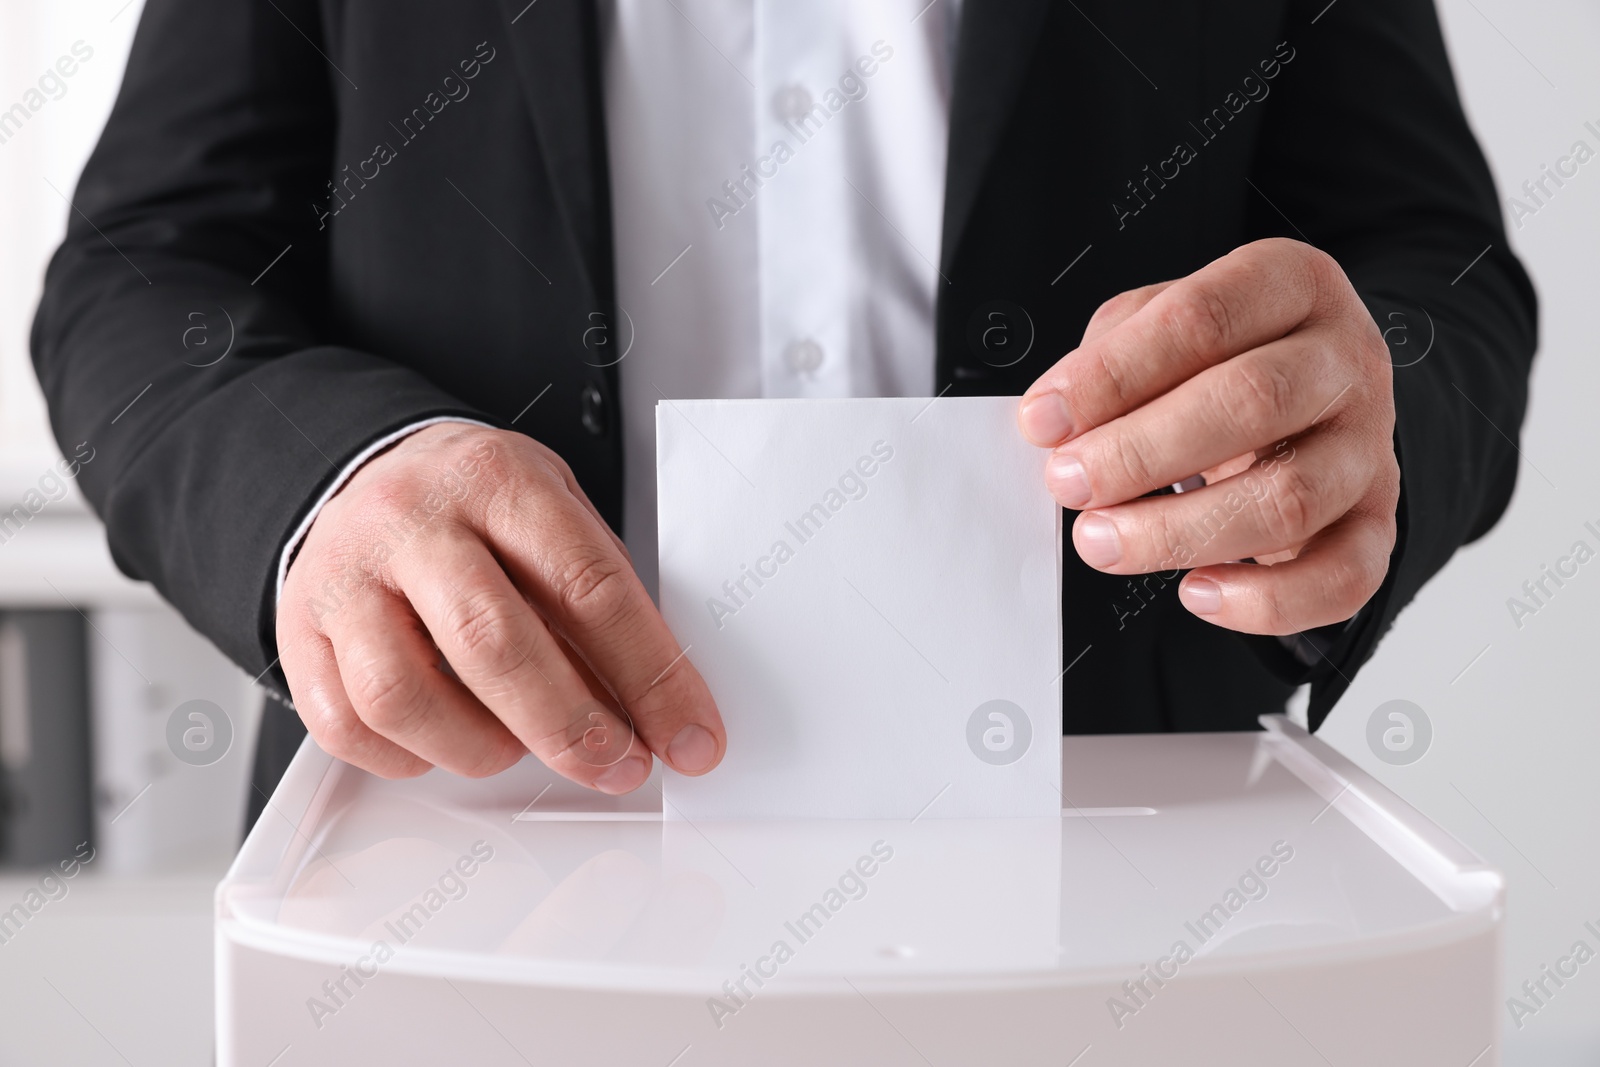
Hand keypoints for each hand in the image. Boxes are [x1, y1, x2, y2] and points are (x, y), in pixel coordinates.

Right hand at [276, 422, 723, 791]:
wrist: (364, 466)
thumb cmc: (475, 503)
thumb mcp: (554, 511)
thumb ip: (597, 596)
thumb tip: (657, 703)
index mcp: (498, 481)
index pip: (587, 585)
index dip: (649, 673)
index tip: (689, 734)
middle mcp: (413, 521)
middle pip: (493, 642)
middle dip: (570, 725)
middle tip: (618, 763)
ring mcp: (345, 576)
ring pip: (403, 694)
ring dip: (479, 747)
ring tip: (518, 748)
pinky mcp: (297, 629)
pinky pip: (346, 725)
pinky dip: (407, 758)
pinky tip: (446, 743)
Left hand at [1017, 238, 1398, 634]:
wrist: (1317, 395)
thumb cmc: (1223, 358)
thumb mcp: (1162, 322)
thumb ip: (1110, 356)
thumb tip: (1056, 418)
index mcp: (1292, 286)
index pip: (1203, 318)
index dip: (1113, 375)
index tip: (1044, 420)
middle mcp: (1345, 361)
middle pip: (1252, 402)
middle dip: (1139, 452)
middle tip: (1068, 481)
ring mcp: (1369, 446)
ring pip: (1290, 497)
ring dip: (1178, 530)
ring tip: (1102, 540)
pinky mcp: (1377, 523)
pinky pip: (1342, 576)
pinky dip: (1266, 602)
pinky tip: (1196, 593)